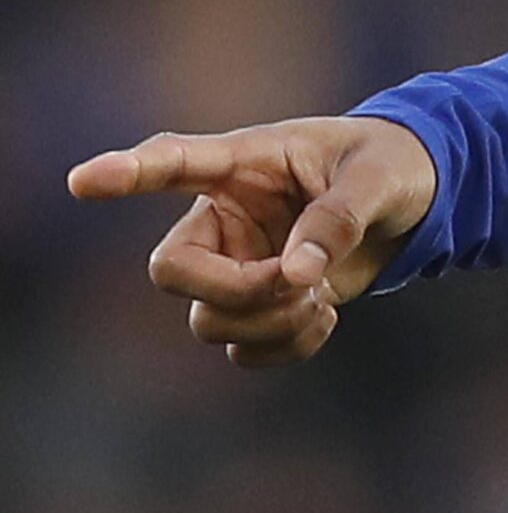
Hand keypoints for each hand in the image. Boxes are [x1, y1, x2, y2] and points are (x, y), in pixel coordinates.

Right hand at [66, 117, 438, 367]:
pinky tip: (324, 316)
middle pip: (172, 273)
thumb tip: (296, 275)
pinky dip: (283, 347)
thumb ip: (337, 218)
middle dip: (233, 291)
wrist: (419, 199)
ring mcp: (237, 265)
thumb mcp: (377, 177)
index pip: (172, 163)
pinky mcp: (261, 305)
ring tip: (322, 296)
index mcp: (245, 164)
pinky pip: (243, 349)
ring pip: (208, 321)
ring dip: (267, 322)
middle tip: (298, 280)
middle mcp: (225, 218)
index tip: (83, 181)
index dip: (127, 173)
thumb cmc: (392, 164)